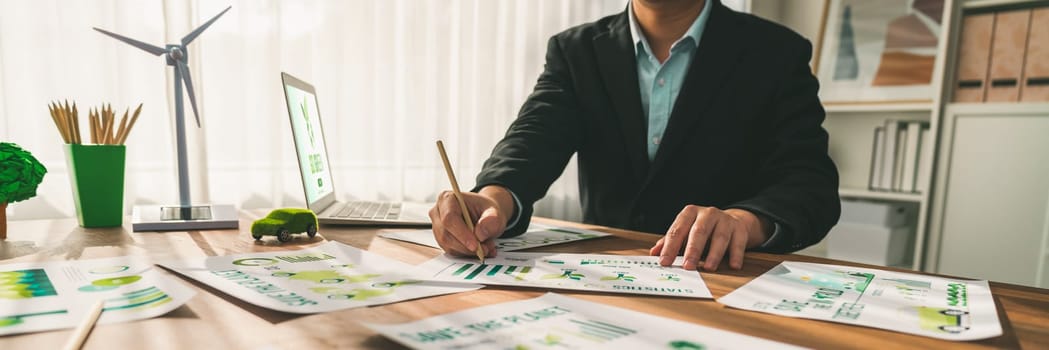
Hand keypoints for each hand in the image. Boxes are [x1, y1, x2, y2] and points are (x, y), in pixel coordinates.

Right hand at [428, 186, 512, 256]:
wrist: (485, 216)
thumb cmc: (486, 210)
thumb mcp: (495, 212)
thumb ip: (491, 220)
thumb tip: (480, 233)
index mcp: (448, 198)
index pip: (449, 218)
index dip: (461, 233)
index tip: (475, 245)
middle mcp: (438, 212)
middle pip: (446, 235)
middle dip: (466, 246)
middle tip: (485, 249)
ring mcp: (438, 227)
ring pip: (448, 245)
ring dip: (468, 251)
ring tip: (485, 247)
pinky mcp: (442, 239)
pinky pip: (451, 251)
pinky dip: (466, 253)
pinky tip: (478, 249)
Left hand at [649, 206, 769, 270]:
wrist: (732, 221)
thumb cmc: (703, 229)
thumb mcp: (685, 231)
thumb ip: (669, 242)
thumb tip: (654, 254)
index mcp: (690, 213)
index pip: (677, 230)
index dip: (670, 247)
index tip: (664, 262)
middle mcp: (707, 214)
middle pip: (698, 232)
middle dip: (692, 250)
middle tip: (687, 266)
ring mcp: (725, 220)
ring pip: (719, 237)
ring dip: (714, 254)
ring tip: (708, 268)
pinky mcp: (740, 229)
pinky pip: (738, 242)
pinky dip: (736, 255)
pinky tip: (733, 265)